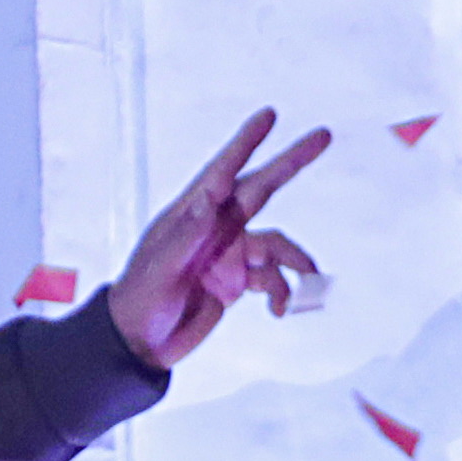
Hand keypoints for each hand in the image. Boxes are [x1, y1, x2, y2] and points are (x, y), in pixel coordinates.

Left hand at [106, 109, 328, 370]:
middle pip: (260, 189)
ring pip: (276, 243)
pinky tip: (280, 312)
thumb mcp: (159, 268)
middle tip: (323, 135)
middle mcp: (213, 228)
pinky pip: (273, 278)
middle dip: (290, 163)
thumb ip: (186, 235)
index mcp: (189, 216)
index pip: (222, 172)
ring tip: (310, 279)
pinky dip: (283, 292)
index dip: (245, 142)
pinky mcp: (236, 280)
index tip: (268, 115)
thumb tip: (211, 196)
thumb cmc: (138, 301)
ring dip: (296, 260)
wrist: (140, 345)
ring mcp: (227, 253)